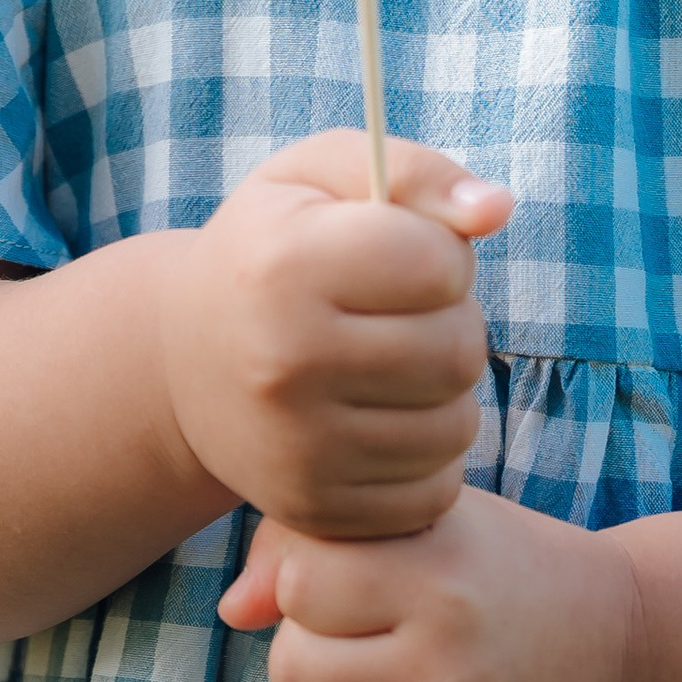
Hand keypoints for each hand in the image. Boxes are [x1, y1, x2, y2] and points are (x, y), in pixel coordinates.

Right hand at [157, 132, 511, 541]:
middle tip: (402, 315)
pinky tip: (384, 421)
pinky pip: (435, 492)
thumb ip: (417, 173)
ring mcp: (296, 448)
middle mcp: (284, 363)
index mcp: (286, 266)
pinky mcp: (313, 509)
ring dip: (444, 393)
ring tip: (394, 366)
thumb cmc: (272, 248)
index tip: (401, 256)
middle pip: (459, 350)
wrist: (182, 360)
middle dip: (451, 323)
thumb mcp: (321, 176)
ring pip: (457, 426)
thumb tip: (499, 209)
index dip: (441, 254)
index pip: (440, 265)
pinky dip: (428, 458)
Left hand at [219, 487, 638, 681]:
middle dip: (317, 643)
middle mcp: (445, 680)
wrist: (613, 657)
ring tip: (383, 680)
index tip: (369, 577)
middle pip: (291, 667)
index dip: (321, 576)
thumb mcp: (421, 522)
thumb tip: (230, 615)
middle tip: (374, 632)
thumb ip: (307, 541)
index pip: (299, 586)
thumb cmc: (491, 569)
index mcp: (441, 587)